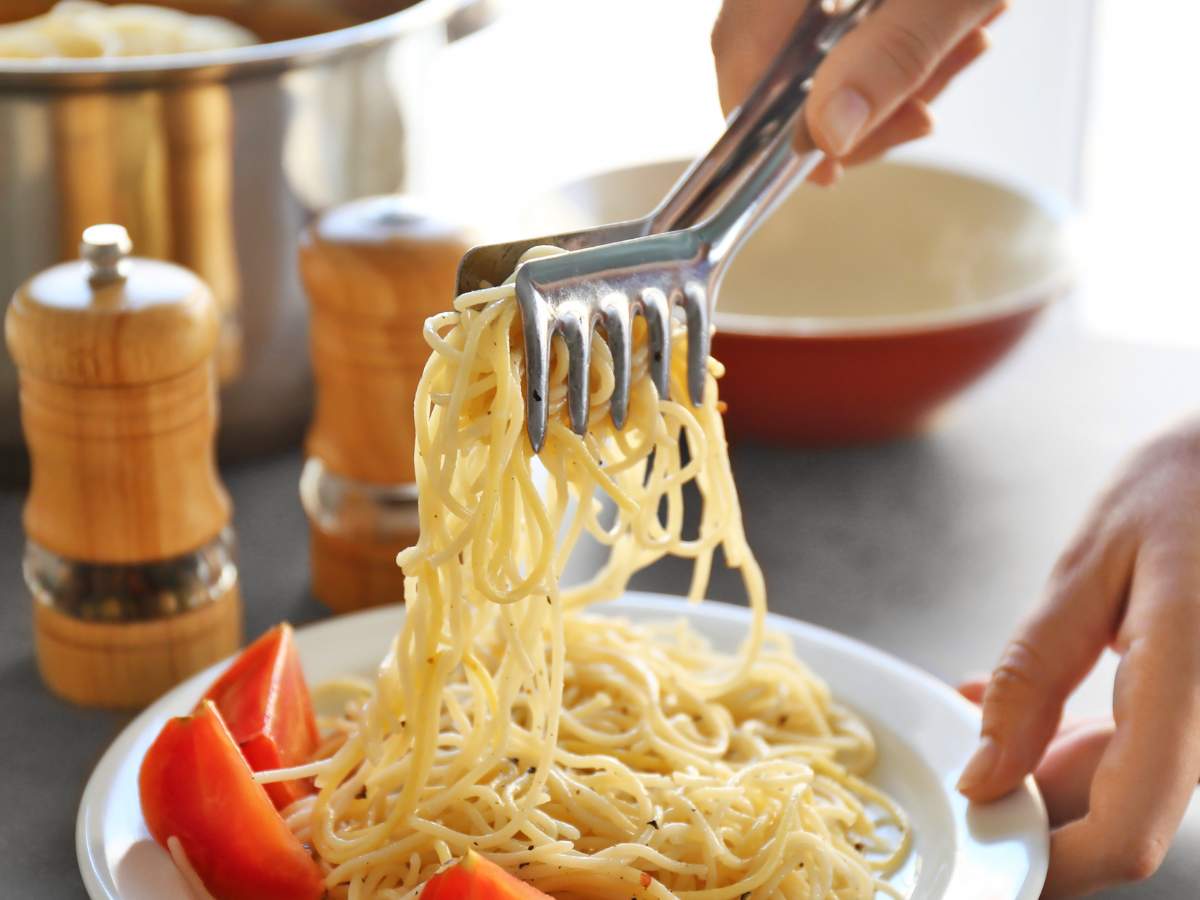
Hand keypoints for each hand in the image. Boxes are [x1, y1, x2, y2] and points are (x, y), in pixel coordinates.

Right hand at [711, 0, 1004, 184]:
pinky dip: (905, 36)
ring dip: (891, 70)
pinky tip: (959, 28)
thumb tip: (828, 136)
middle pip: (780, 51)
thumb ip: (891, 55)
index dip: (772, 120)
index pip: (741, 45)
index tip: (824, 167)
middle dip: (853, 98)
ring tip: (962, 51)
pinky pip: (857, 15)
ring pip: (822, 38)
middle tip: (919, 116)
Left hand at [956, 419, 1199, 896]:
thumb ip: (1033, 673)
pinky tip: (1026, 708)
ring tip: (981, 706)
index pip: (1125, 832)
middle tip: (959, 753)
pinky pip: (1141, 753)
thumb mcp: (1092, 566)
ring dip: (1045, 768)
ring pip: (1124, 789)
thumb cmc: (1187, 487)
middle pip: (1116, 817)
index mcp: (1191, 687)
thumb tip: (984, 776)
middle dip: (1029, 805)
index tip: (978, 855)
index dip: (1048, 866)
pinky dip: (1077, 743)